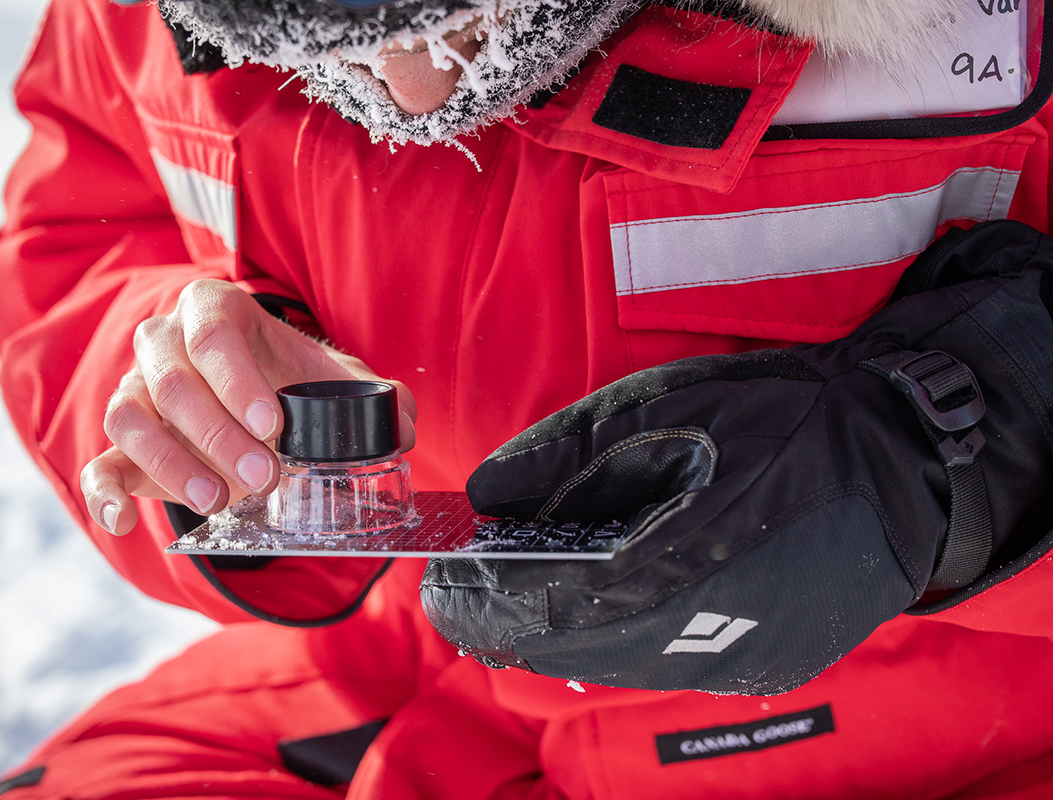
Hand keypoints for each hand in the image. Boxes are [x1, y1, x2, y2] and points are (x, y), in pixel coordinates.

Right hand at [80, 279, 415, 535]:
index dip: (239, 382)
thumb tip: (404, 426)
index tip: (274, 426)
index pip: (213, 335)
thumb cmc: (283, 376)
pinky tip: (124, 520)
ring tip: (218, 500)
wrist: (243, 386)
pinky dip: (104, 493)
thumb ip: (371, 395)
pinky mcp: (121, 442)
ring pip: (128, 418)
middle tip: (264, 476)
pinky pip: (98, 462)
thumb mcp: (328, 375)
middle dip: (218, 435)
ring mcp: (134, 389)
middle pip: (172, 382)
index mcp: (212, 310)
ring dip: (171, 464)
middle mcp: (162, 342)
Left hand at [421, 221, 1052, 694]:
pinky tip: (618, 585)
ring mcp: (735, 659)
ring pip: (609, 658)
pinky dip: (617, 628)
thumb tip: (485, 496)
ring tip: (545, 570)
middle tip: (481, 572)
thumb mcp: (653, 409)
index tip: (442, 578)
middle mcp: (697, 634)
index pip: (534, 607)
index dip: (475, 597)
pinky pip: (661, 659)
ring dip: (562, 621)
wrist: (898, 456)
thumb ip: (556, 456)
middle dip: (510, 611)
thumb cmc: (775, 417)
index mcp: (663, 561)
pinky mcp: (763, 664)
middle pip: (563, 645)